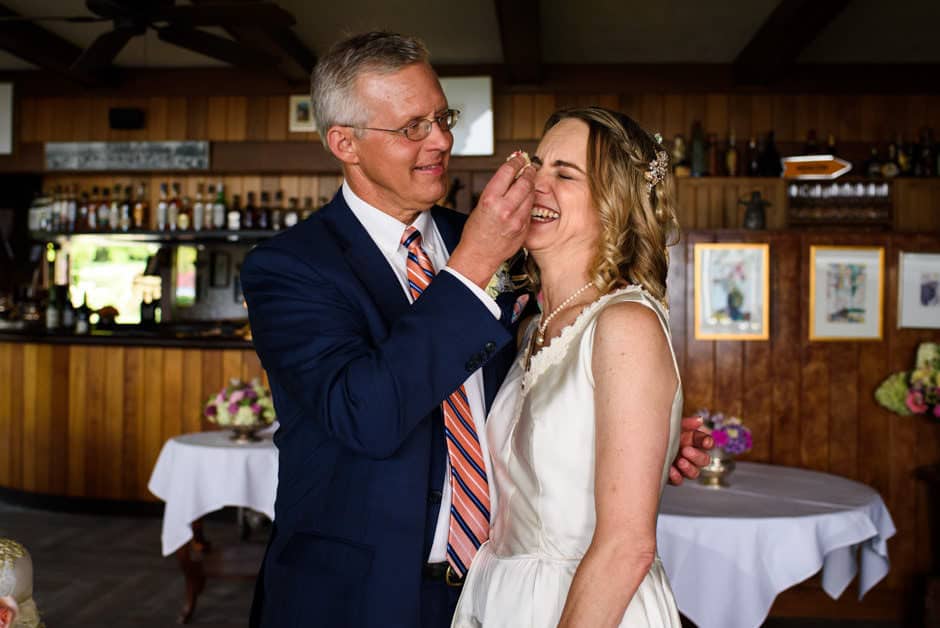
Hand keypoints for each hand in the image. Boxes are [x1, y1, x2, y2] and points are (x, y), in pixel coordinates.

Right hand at [447, 152, 535, 287]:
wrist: (479, 255)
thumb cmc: (476, 232)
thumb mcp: (481, 205)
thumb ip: (497, 189)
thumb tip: (511, 174)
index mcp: (490, 199)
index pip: (508, 171)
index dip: (516, 162)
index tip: (519, 159)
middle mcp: (505, 208)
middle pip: (525, 181)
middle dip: (528, 172)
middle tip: (529, 168)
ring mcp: (517, 219)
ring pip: (531, 194)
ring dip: (530, 186)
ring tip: (527, 183)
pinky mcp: (524, 228)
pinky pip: (530, 209)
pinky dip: (529, 202)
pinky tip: (524, 201)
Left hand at [667, 416, 713, 485]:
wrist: (643, 444)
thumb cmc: (660, 433)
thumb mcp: (673, 426)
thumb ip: (687, 423)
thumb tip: (699, 420)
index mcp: (692, 440)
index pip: (706, 442)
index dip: (709, 442)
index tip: (706, 443)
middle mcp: (690, 455)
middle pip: (704, 460)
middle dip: (697, 456)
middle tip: (686, 450)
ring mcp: (682, 467)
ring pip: (694, 473)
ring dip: (689, 468)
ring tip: (680, 461)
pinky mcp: (673, 476)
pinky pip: (679, 480)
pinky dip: (676, 476)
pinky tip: (670, 470)